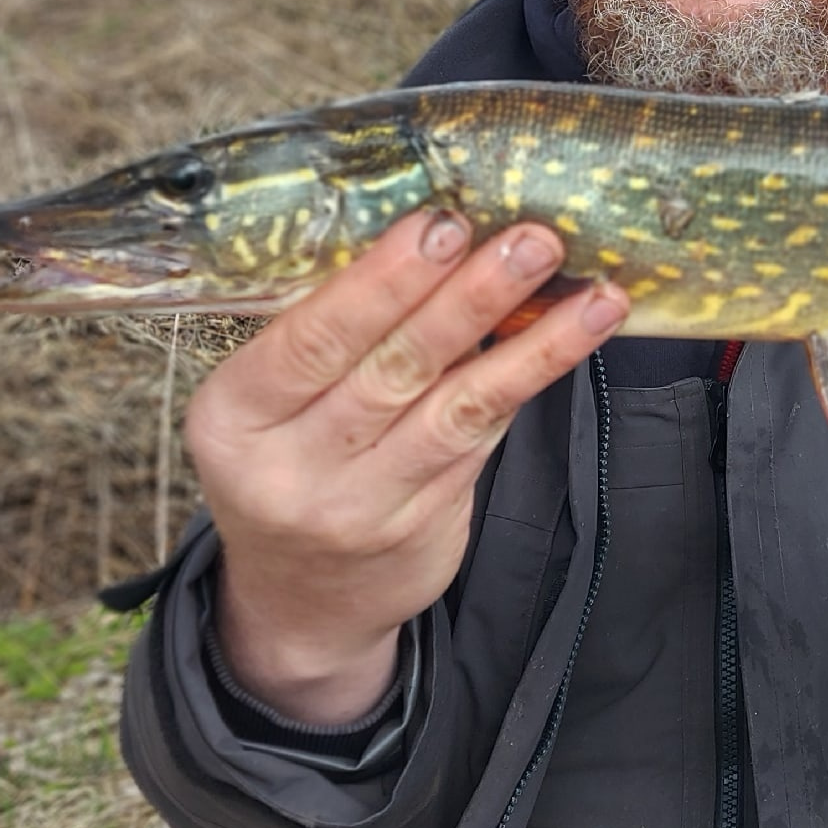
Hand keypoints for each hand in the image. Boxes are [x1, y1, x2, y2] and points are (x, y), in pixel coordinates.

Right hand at [185, 211, 627, 724]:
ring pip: (456, 410)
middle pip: (392, 369)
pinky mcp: (422, 529)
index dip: (383, 281)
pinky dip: (527, 384)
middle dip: (470, 297)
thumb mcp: (272, 403)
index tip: (443, 224)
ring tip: (592, 296)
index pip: (311, 338)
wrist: (300, 603)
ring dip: (532, 346)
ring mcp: (359, 508)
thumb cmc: (290, 460)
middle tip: (532, 240)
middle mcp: (291, 468)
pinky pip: (480, 441)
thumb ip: (337, 334)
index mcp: (234, 416)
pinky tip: (573, 340)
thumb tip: (443, 239)